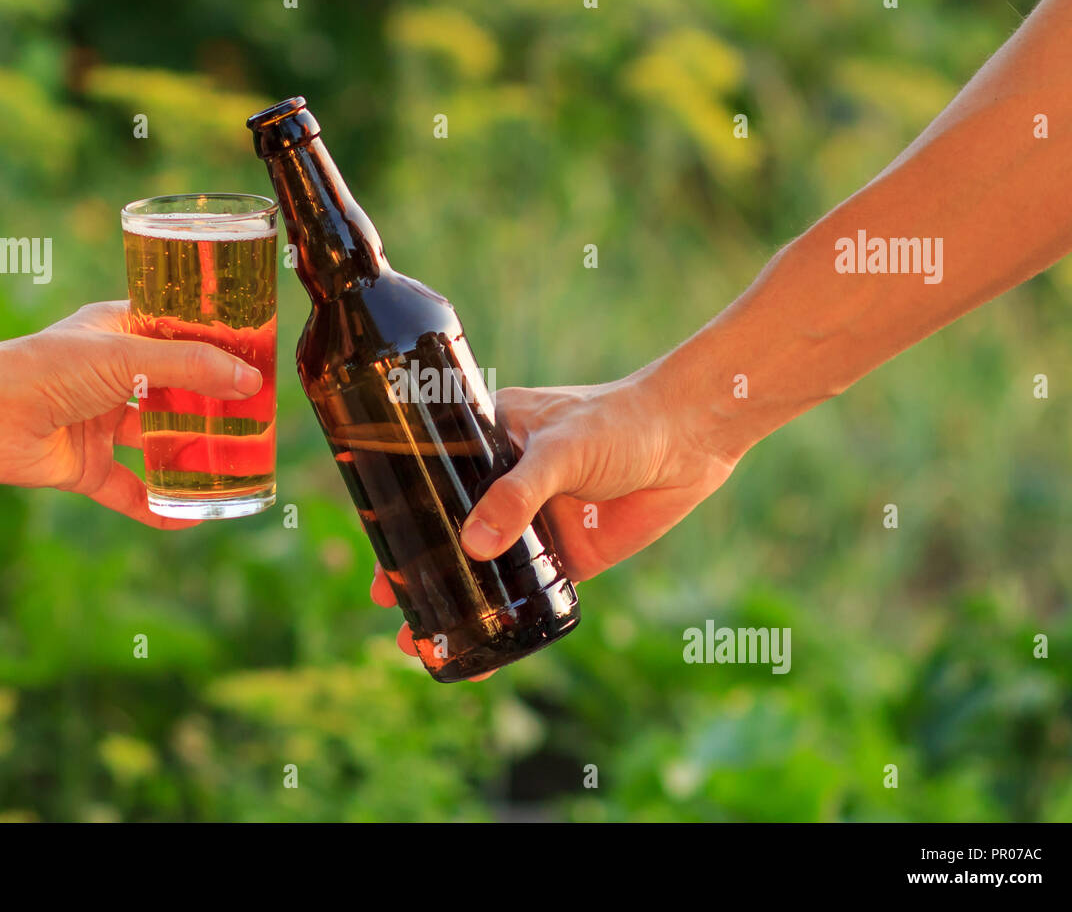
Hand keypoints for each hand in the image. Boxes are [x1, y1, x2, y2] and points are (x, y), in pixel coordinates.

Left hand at [0, 301, 262, 527]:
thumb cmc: (48, 369)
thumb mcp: (128, 357)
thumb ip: (191, 368)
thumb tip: (250, 383)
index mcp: (118, 334)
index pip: (179, 334)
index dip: (217, 347)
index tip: (258, 360)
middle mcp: (111, 376)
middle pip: (175, 392)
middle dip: (213, 407)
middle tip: (257, 419)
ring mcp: (99, 423)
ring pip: (157, 442)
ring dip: (192, 456)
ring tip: (235, 467)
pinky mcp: (86, 466)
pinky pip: (130, 491)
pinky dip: (158, 507)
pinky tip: (191, 520)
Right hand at [369, 366, 741, 670]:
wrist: (691, 437)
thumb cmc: (621, 419)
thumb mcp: (562, 448)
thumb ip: (518, 493)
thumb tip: (473, 546)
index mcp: (488, 441)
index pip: (431, 483)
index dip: (401, 523)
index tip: (380, 561)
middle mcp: (505, 484)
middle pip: (452, 535)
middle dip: (421, 575)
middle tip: (393, 611)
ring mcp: (536, 522)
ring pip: (486, 571)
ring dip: (459, 604)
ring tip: (425, 642)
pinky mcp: (570, 555)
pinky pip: (531, 594)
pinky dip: (509, 622)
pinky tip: (487, 651)